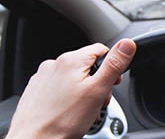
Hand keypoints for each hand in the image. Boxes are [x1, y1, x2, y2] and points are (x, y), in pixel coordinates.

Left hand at [7, 39, 135, 138]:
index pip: (101, 50)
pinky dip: (69, 98)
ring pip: (73, 78)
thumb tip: (127, 44)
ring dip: (84, 92)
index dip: (112, 67)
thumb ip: (114, 65)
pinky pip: (60, 89)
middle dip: (98, 83)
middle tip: (98, 102)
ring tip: (84, 111)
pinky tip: (70, 112)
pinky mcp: (36, 91)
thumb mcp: (98, 90)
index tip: (113, 83)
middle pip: (87, 66)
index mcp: (71, 60)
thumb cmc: (63, 120)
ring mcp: (43, 78)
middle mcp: (54, 64)